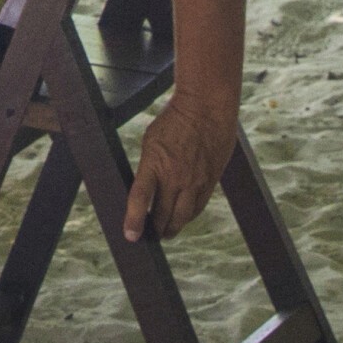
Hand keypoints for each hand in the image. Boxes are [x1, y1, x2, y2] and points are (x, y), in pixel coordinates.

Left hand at [125, 83, 237, 239]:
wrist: (206, 106)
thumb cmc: (174, 120)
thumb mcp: (151, 141)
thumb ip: (149, 168)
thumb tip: (147, 190)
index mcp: (154, 164)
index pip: (140, 199)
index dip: (133, 221)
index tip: (131, 236)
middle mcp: (175, 176)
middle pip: (164, 216)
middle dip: (156, 230)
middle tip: (151, 235)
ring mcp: (195, 180)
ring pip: (183, 217)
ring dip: (173, 227)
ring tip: (167, 231)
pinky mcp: (211, 180)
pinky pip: (198, 207)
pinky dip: (189, 215)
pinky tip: (183, 216)